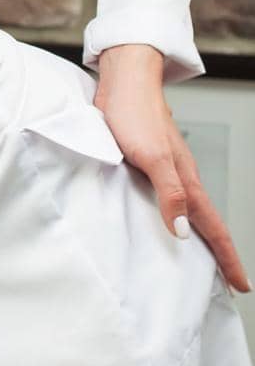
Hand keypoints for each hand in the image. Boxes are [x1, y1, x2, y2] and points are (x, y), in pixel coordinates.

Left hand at [95, 44, 251, 293]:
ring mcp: (168, 168)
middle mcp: (181, 177)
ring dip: (200, 236)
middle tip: (230, 282)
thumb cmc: (133, 114)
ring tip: (204, 261)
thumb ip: (169, 192)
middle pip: (207, 222)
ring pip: (190, 210)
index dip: (227, 258)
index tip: (241, 286)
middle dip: (220, 253)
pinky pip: (171, 198)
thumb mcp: (150, 156)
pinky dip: (177, 217)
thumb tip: (182, 232)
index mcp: (186, 180)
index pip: (212, 227)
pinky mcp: (151, 160)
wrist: (125, 79)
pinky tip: (167, 222)